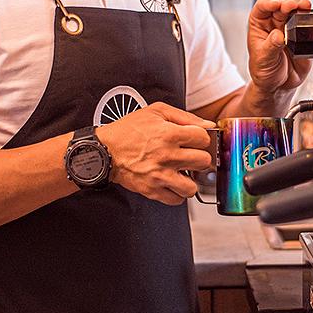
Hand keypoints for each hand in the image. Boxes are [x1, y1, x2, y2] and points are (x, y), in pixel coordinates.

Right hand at [96, 102, 214, 204]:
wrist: (104, 150)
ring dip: (190, 180)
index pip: (203, 138)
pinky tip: (172, 183)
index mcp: (169, 134)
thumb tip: (207, 125)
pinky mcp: (152, 190)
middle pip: (203, 162)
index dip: (200, 138)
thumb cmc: (128, 131)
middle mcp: (167, 156)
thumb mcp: (156, 112)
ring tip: (182, 173)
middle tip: (190, 157)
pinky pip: (176, 200)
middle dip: (198, 158)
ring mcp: (160, 175)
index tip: (194, 140)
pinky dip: (176, 194)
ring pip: (192, 187)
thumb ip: (185, 116)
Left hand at [247, 0, 312, 94]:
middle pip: (281, 6)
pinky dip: (312, 20)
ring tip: (304, 6)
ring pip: (295, 12)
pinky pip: (309, 25)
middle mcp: (274, 24)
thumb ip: (270, 47)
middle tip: (291, 6)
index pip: (262, 7)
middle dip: (287, 4)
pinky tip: (312, 18)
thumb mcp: (263, 60)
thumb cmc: (264, 72)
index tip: (276, 5)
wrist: (280, 86)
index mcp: (259, 25)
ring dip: (300, 8)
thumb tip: (278, 35)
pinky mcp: (303, 37)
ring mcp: (289, 29)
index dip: (269, 3)